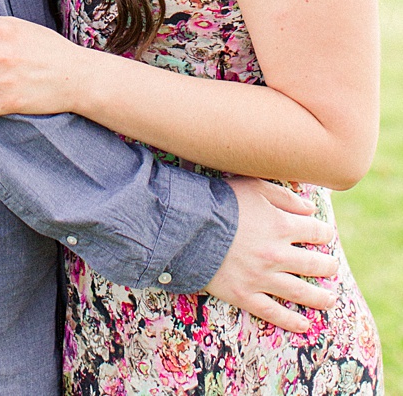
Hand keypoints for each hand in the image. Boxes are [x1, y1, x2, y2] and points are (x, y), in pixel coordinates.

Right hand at [204, 177, 339, 332]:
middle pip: (314, 264)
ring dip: (320, 297)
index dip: (323, 232)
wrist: (184, 225)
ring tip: (330, 299)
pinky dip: (291, 321)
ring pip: (301, 292)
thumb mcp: (251, 187)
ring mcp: (261, 277)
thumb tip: (311, 209)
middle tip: (330, 267)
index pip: (316, 231)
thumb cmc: (217, 201)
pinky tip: (304, 325)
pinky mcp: (244, 294)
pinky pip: (273, 312)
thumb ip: (284, 196)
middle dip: (327, 265)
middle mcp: (277, 254)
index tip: (323, 235)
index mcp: (281, 225)